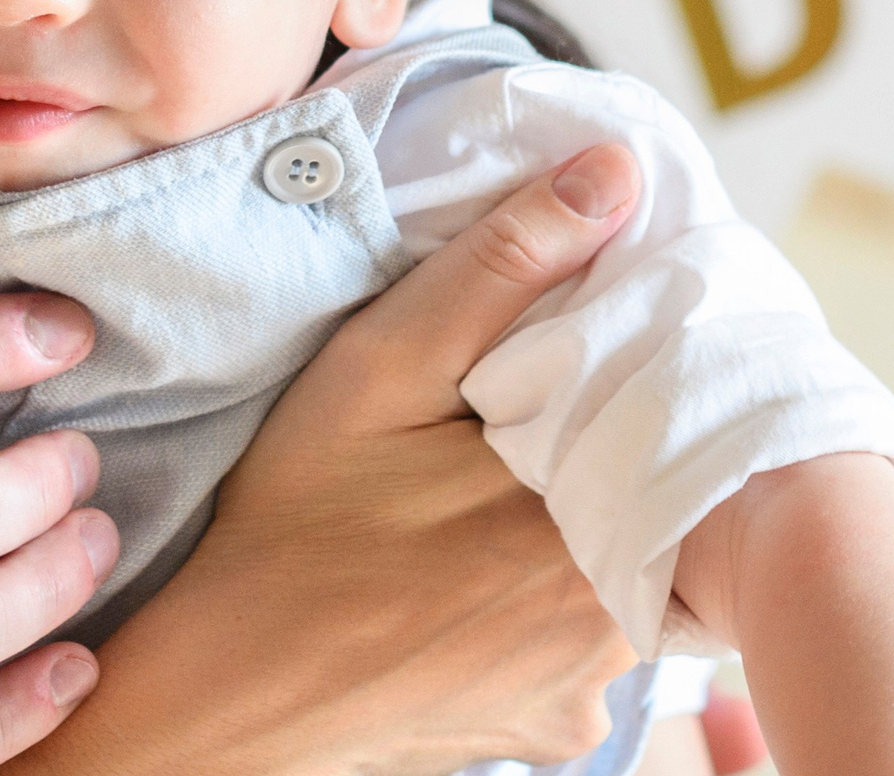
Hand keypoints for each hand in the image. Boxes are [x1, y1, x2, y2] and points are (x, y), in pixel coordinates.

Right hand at [7, 142, 649, 775]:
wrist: (230, 688)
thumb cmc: (294, 521)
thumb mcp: (380, 367)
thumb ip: (501, 268)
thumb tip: (611, 174)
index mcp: (593, 524)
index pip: (662, 419)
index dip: (620, 374)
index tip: (560, 356)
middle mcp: (615, 627)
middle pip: (648, 498)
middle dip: (592, 451)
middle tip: (494, 432)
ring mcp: (588, 693)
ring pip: (617, 573)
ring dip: (567, 530)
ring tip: (466, 506)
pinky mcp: (555, 732)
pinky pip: (578, 648)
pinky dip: (536, 607)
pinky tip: (459, 581)